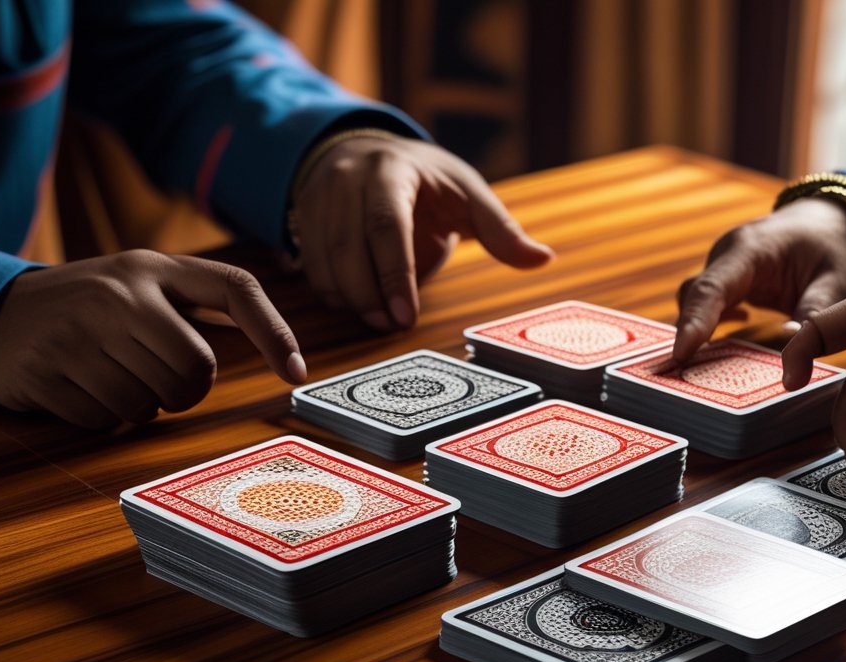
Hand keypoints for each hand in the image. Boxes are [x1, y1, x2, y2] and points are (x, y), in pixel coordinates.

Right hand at [0, 251, 305, 428]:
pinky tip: (83, 387)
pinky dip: (103, 417)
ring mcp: (76, 334)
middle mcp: (117, 295)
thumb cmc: (91, 304)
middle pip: (196, 372)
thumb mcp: (141, 283)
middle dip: (185, 389)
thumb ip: (199, 305)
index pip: (235, 289)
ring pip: (152, 403)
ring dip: (141, 405)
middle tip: (157, 376)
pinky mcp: (44, 373)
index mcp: (151, 268)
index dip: (274, 331)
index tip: (296, 371)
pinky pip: (106, 420)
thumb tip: (284, 354)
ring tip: (113, 375)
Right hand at [294, 134, 553, 329]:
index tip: (406, 314)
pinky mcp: (302, 217)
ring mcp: (317, 197)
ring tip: (379, 320)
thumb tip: (543, 259)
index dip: (396, 273)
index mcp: (392, 170)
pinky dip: (333, 293)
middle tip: (392, 326)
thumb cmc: (428, 180)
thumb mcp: (468, 194)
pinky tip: (359, 305)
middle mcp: (347, 179)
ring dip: (350, 299)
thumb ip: (501, 229)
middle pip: (348, 247)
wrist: (368, 151)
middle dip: (369, 294)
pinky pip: (310, 266)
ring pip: (324, 260)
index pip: (387, 223)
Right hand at [672, 197, 845, 362]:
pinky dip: (706, 329)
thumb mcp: (836, 279)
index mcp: (750, 248)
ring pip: (694, 302)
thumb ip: (815, 314)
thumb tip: (792, 360)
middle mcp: (726, 255)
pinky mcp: (723, 281)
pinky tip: (725, 347)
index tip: (680, 354)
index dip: (694, 322)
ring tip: (697, 369)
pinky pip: (703, 306)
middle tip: (680, 374)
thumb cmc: (830, 248)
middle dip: (686, 334)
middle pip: (694, 297)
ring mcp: (721, 267)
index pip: (713, 288)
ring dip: (694, 333)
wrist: (822, 223)